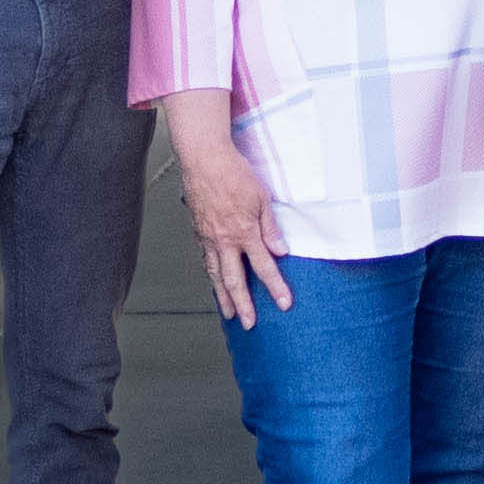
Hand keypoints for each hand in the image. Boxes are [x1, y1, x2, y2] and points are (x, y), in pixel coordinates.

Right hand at [176, 126, 292, 325]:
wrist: (204, 159)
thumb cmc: (234, 174)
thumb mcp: (262, 198)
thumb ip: (271, 228)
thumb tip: (281, 251)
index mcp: (244, 232)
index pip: (264, 267)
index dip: (275, 287)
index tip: (284, 303)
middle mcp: (224, 241)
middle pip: (235, 280)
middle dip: (244, 304)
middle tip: (249, 324)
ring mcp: (208, 238)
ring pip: (216, 275)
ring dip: (224, 297)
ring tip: (229, 313)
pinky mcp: (199, 232)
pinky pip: (206, 260)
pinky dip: (211, 276)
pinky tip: (215, 282)